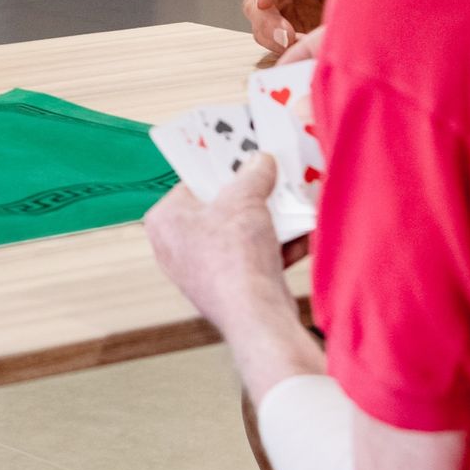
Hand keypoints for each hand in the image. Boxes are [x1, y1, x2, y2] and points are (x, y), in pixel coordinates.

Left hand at [143, 155, 291, 338]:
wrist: (256, 315)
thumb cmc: (234, 256)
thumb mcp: (246, 198)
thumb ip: (253, 173)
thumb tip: (261, 161)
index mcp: (165, 220)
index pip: (192, 182)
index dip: (220, 167)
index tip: (242, 154)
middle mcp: (175, 247)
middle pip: (219, 208)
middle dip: (252, 194)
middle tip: (272, 175)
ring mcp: (201, 271)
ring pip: (241, 233)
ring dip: (271, 219)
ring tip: (295, 200)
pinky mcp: (229, 289)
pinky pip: (254, 257)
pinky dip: (278, 245)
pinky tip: (305, 232)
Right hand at [244, 0, 337, 52]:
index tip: (264, 2)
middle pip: (255, 3)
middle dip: (266, 22)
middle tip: (285, 36)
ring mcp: (277, 11)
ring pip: (260, 27)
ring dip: (274, 39)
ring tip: (297, 46)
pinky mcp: (284, 32)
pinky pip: (275, 43)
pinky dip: (286, 49)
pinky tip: (302, 50)